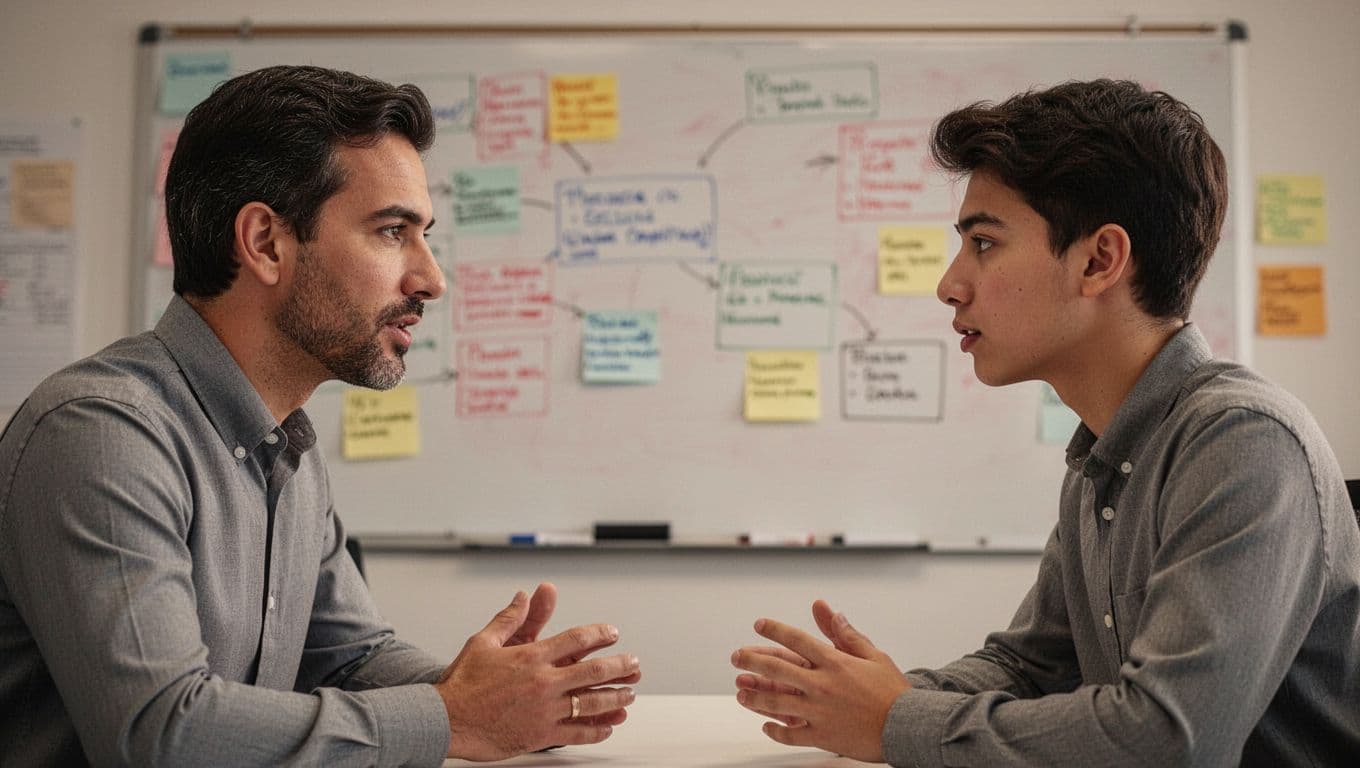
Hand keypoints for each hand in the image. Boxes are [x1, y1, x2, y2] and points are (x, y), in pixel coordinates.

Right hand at [435, 583, 641, 759]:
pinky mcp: (541, 734)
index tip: (612, 633)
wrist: (446, 719)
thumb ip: (510, 618)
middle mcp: (544, 682)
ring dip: (616, 697)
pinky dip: (596, 730)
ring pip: (592, 703)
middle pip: (594, 671)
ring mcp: (545, 710)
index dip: (600, 634)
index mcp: (532, 657)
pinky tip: (607, 727)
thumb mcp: (484, 642)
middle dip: (620, 666)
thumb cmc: (462, 683)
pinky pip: (577, 732)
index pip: (577, 639)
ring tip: (630, 694)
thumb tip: (524, 596)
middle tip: (635, 664)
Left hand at [731, 599, 909, 761]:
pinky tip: (767, 727)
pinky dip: (776, 732)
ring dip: (755, 695)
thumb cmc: (894, 693)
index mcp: (835, 663)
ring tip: (741, 691)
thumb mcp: (874, 656)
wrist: (908, 728)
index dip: (775, 630)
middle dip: (752, 660)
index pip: (797, 640)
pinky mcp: (823, 736)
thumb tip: (830, 611)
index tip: (759, 624)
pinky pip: (792, 735)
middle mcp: (822, 685)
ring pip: (777, 702)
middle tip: (737, 656)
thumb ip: (847, 635)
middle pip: (778, 668)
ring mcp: (819, 712)